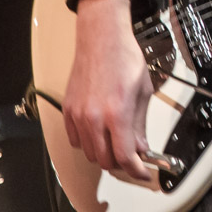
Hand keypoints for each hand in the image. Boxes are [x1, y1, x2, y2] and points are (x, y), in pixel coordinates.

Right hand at [62, 0, 154, 181]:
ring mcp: (79, 115)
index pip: (125, 156)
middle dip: (122, 162)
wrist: (101, 39)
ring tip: (116, 140)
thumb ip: (140, 124)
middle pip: (106, 160)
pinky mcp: (68, 110)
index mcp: (117, 112)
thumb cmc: (124, 58)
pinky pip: (75, 141)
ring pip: (90, 153)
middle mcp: (95, 117)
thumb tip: (141, 148)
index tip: (143, 172)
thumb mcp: (143, 92)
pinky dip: (87, 143)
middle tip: (132, 155)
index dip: (136, 170)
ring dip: (104, 153)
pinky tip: (98, 131)